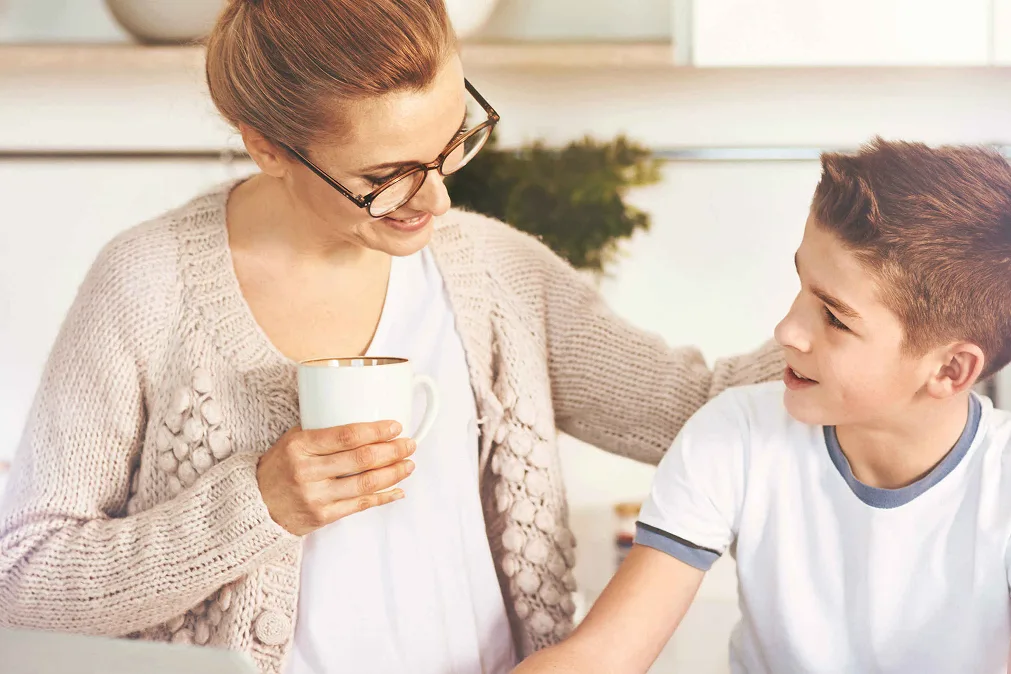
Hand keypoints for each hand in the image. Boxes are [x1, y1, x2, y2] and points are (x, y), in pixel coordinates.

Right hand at [256, 420, 415, 535]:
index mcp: (300, 446)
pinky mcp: (321, 517)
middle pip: (361, 459)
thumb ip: (321, 431)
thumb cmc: (279, 468)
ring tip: (409, 464)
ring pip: (365, 483)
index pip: (346, 435)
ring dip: (394, 473)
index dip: (376, 430)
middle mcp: (307, 472)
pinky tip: (399, 489)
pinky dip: (383, 497)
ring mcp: (315, 497)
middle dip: (392, 450)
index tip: (395, 426)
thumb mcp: (291, 441)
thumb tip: (363, 419)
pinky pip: (360, 505)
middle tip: (409, 443)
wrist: (254, 506)